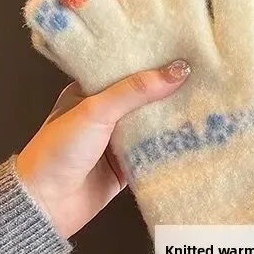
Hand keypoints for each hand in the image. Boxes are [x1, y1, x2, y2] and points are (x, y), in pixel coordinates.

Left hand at [15, 61, 190, 238]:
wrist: (48, 202)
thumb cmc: (59, 150)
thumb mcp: (96, 110)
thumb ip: (135, 90)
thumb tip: (177, 71)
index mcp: (88, 93)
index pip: (124, 70)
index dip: (150, 61)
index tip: (181, 52)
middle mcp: (104, 116)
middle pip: (144, 99)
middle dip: (169, 92)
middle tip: (201, 77)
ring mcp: (117, 142)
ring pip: (152, 126)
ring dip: (173, 120)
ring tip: (205, 104)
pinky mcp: (128, 167)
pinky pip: (155, 154)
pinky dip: (171, 149)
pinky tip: (194, 138)